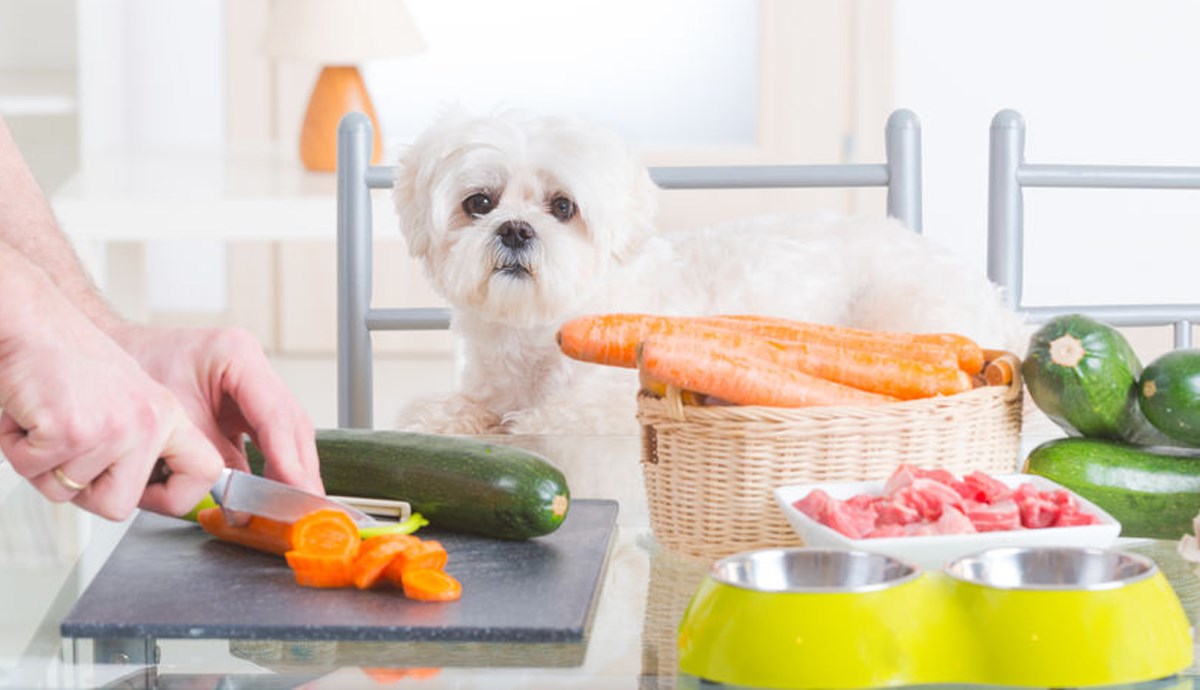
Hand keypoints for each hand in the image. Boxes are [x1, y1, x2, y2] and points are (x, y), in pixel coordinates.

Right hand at [0, 284, 223, 519]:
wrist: (32, 321)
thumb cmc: (68, 362)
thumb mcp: (126, 399)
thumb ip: (139, 444)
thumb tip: (144, 494)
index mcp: (167, 416)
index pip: (205, 471)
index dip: (177, 497)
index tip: (153, 496)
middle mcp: (149, 422)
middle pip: (118, 506)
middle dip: (81, 491)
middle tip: (66, 450)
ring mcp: (114, 427)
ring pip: (67, 492)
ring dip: (42, 464)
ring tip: (46, 419)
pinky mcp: (73, 429)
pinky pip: (34, 472)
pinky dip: (17, 449)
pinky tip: (28, 414)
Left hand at [109, 325, 323, 493]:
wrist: (111, 357)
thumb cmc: (133, 372)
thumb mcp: (171, 417)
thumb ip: (209, 456)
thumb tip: (238, 498)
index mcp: (237, 355)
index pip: (275, 415)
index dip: (287, 457)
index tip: (297, 489)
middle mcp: (252, 368)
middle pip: (292, 424)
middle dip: (300, 468)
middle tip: (307, 505)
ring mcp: (253, 387)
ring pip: (289, 433)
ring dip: (292, 470)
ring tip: (296, 504)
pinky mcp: (245, 408)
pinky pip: (270, 440)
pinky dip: (274, 466)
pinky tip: (277, 491)